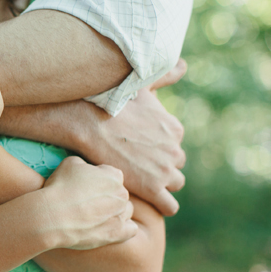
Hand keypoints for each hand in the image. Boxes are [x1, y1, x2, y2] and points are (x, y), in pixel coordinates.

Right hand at [40, 156, 136, 249]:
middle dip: (106, 196)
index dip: (98, 180)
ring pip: (125, 211)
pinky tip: (110, 227)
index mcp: (114, 175)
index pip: (112, 175)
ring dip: (115, 212)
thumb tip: (87, 169)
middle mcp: (122, 194)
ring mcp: (121, 214)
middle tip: (87, 202)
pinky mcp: (117, 233)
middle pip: (118, 194)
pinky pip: (131, 229)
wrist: (53, 216)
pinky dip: (123, 228)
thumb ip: (85, 164)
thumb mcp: (70, 163)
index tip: (86, 187)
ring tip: (96, 216)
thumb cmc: (60, 188)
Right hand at [76, 60, 186, 215]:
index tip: (140, 149)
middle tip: (137, 166)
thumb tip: (183, 64)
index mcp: (175, 128)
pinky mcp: (152, 188)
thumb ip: (165, 76)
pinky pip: (169, 206)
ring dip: (161, 185)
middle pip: (175, 165)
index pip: (175, 144)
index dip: (158, 148)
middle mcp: (175, 150)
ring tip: (139, 182)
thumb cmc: (110, 102)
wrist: (87, 123)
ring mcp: (165, 171)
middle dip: (161, 166)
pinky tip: (145, 199)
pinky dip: (160, 206)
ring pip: (175, 184)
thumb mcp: (142, 84)